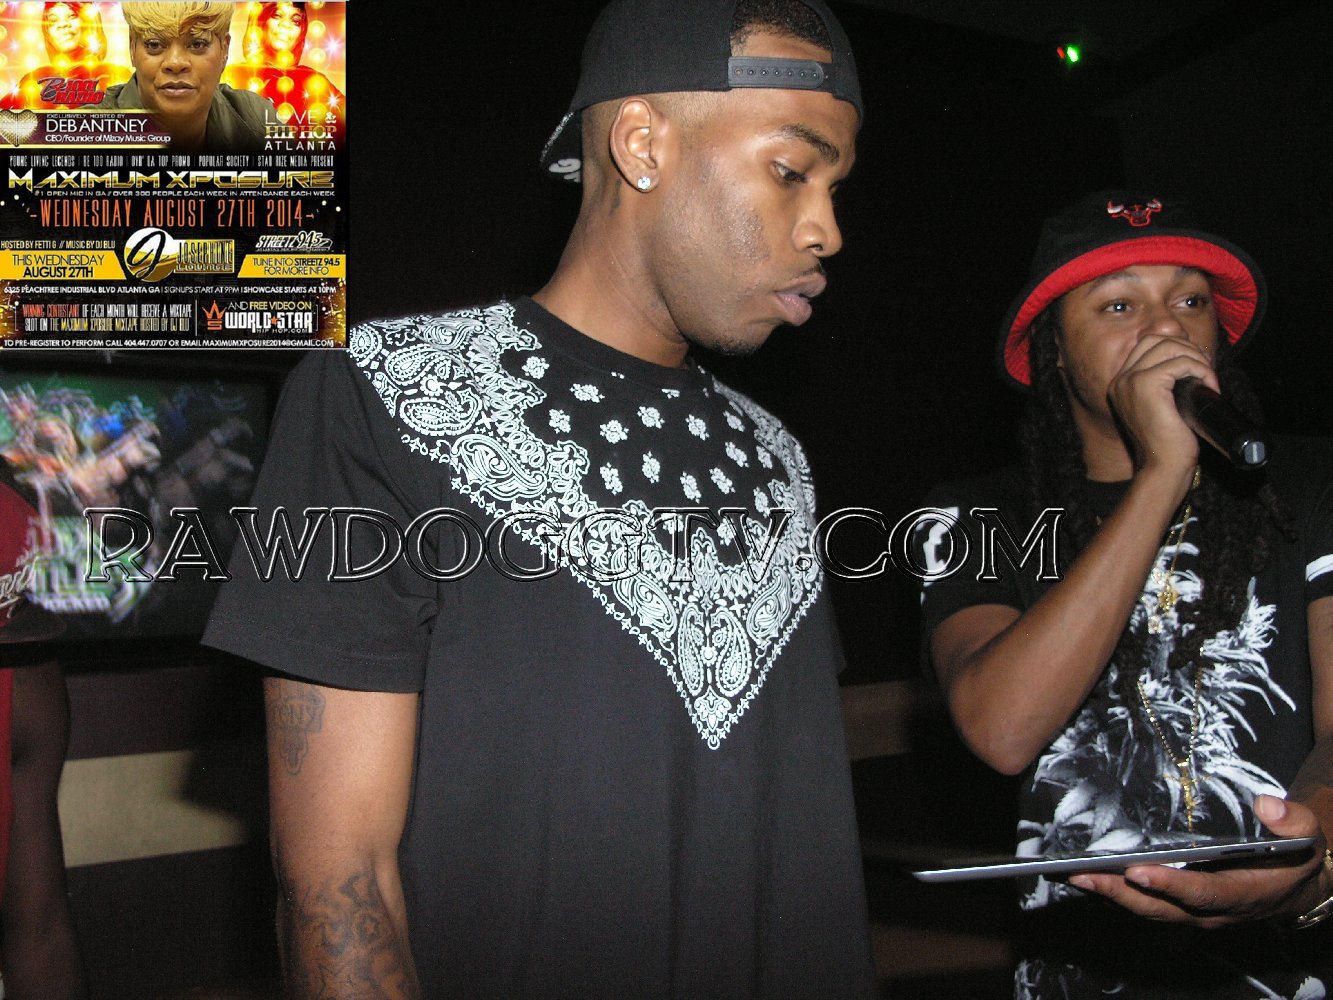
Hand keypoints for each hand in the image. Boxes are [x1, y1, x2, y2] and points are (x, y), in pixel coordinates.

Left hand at [1068, 796, 1330, 927]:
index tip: (1138, 871)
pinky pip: (1146, 902)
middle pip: (1162, 907)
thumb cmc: (1296, 853)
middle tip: (1083, 874)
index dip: (1171, 885)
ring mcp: (1195, 911)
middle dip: (1121, 892)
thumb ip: (1292, 821)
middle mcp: (1214, 910)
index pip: (1203, 893)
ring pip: (1148, 908)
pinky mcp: (1181, 905)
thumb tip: (1268, 806)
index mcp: (1244, 894)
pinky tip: (1087, 873)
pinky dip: (1116, 891)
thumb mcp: (1308, 834)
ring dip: (1110, 893)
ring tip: (1073, 874)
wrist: (1299, 884)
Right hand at [1108, 333, 1217, 482]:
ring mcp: (1130, 381)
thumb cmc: (1169, 442)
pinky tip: (1208, 386)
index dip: (1177, 347)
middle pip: (1156, 340)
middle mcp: (1121, 380)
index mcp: (1121, 384)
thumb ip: (1167, 384)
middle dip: (1187, 348)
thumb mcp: (1164, 407)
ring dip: (1197, 359)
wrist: (1163, 467)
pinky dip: (1200, 370)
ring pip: (1170, 347)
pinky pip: (1179, 362)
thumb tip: (1192, 357)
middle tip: (1205, 370)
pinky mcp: (1146, 386)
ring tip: (1208, 380)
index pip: (1148, 345)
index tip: (1198, 365)